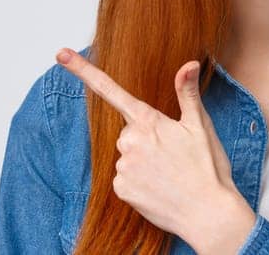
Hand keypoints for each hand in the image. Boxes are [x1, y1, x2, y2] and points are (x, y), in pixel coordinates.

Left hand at [56, 48, 256, 253]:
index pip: (110, 90)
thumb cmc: (207, 169)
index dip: (82, 70)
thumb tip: (188, 63)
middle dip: (145, 141)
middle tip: (172, 156)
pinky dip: (139, 184)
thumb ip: (187, 93)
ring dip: (143, 163)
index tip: (60, 54)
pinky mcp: (120, 189)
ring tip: (169, 175)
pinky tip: (158, 189)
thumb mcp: (200, 126)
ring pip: (127, 157)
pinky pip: (124, 180)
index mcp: (147, 121)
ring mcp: (122, 166)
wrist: (208, 214)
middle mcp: (129, 141)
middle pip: (128, 134)